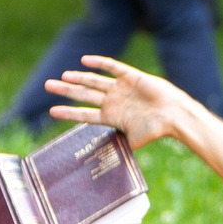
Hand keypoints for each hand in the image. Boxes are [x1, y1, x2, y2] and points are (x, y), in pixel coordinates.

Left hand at [47, 54, 196, 147]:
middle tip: (48, 85)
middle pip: (84, 94)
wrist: (174, 116)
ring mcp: (121, 88)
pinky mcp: (132, 76)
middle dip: (66, 90)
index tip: (51, 111)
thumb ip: (115, 145)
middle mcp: (113, 101)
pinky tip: (85, 61)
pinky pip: (113, 67)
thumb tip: (101, 162)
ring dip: (79, 78)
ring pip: (95, 81)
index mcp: (111, 116)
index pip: (84, 114)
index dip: (68, 112)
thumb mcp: (131, 141)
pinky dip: (100, 63)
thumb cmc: (155, 130)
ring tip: (63, 76)